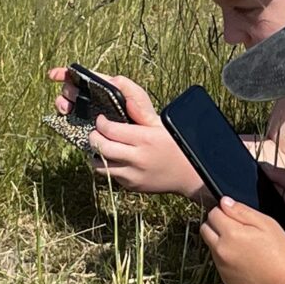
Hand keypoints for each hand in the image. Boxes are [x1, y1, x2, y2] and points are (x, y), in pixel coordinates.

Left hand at [47, 68, 203, 197]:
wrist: (190, 175)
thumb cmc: (176, 145)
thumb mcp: (161, 125)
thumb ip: (140, 111)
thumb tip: (124, 96)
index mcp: (145, 139)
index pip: (110, 130)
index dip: (101, 123)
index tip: (102, 119)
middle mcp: (138, 158)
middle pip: (101, 147)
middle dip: (94, 137)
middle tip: (96, 132)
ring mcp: (133, 175)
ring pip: (100, 165)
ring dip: (97, 154)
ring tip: (103, 146)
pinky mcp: (132, 186)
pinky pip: (111, 176)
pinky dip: (108, 166)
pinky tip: (115, 158)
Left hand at [200, 197, 284, 283]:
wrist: (283, 283)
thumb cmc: (279, 252)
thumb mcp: (266, 223)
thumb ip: (242, 211)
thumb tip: (224, 202)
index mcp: (230, 233)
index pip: (213, 213)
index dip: (223, 211)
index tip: (234, 215)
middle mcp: (220, 249)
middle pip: (205, 228)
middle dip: (216, 224)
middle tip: (236, 228)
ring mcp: (221, 265)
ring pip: (211, 245)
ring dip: (220, 241)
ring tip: (243, 245)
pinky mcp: (224, 277)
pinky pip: (218, 261)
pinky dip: (226, 257)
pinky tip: (244, 259)